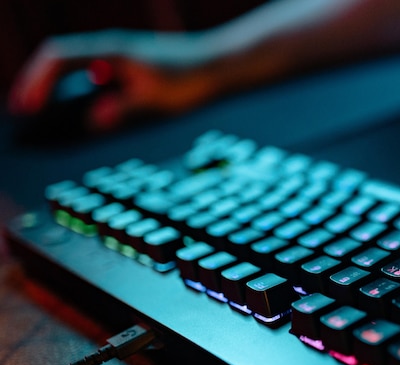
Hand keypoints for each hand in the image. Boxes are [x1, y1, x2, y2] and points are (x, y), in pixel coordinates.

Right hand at [7, 30, 216, 131]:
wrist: (217, 65)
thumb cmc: (189, 79)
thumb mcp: (156, 100)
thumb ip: (123, 110)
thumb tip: (95, 121)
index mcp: (110, 52)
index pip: (58, 58)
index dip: (36, 81)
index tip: (25, 106)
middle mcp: (109, 49)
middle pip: (59, 60)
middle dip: (37, 84)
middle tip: (22, 110)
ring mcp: (118, 56)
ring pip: (74, 66)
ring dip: (55, 86)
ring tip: (40, 113)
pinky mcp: (127, 66)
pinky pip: (90, 73)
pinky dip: (77, 89)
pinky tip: (77, 112)